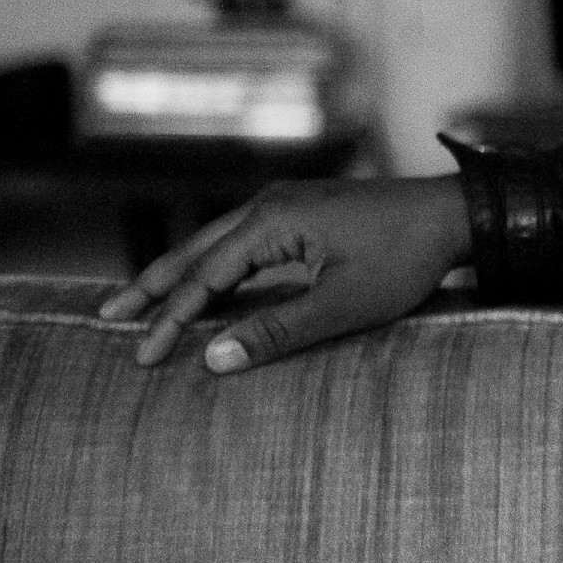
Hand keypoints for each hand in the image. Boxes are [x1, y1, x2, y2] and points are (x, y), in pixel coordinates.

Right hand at [99, 175, 471, 372]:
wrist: (454, 214)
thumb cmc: (406, 260)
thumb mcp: (343, 304)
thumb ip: (278, 331)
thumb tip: (215, 360)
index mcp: (272, 222)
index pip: (205, 279)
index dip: (171, 320)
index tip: (144, 356)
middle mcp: (269, 203)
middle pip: (195, 251)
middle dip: (152, 286)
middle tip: (108, 316)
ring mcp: (285, 201)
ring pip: (215, 242)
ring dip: (179, 273)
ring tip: (140, 300)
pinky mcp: (302, 209)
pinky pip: (241, 239)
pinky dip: (214, 264)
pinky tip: (206, 284)